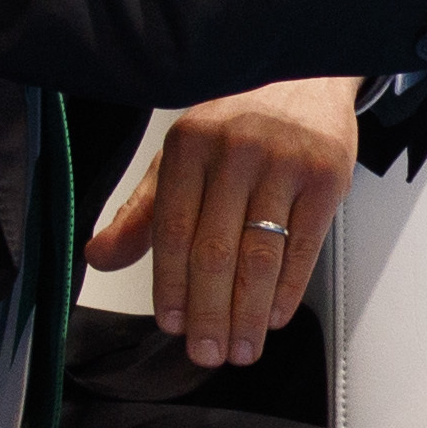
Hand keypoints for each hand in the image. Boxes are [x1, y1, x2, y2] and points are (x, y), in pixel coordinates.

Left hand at [86, 74, 360, 369]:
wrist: (306, 74)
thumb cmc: (239, 120)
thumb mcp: (182, 155)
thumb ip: (143, 209)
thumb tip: (100, 256)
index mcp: (190, 145)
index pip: (174, 230)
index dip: (171, 285)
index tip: (171, 325)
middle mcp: (236, 151)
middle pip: (217, 251)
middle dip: (210, 312)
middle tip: (207, 352)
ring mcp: (285, 163)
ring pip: (260, 256)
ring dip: (248, 313)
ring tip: (242, 349)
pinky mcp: (327, 176)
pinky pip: (304, 247)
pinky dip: (288, 290)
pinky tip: (273, 317)